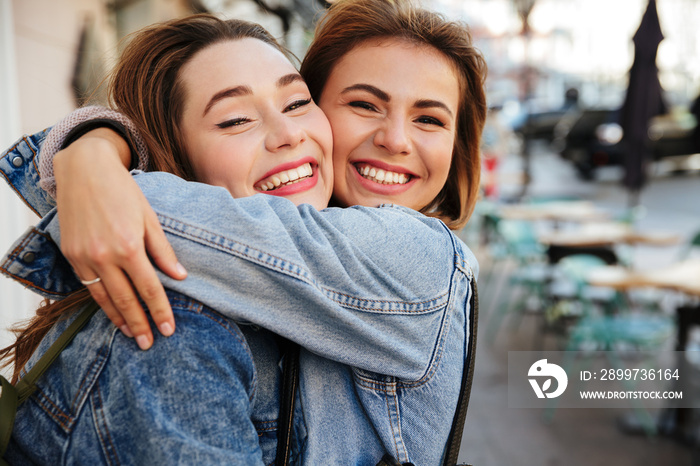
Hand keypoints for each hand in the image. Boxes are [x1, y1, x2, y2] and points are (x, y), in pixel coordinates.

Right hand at [53, 128, 186, 348]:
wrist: (84, 170)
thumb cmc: (123, 191)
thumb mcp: (149, 217)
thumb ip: (163, 250)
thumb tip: (180, 276)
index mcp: (129, 246)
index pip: (149, 288)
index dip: (160, 311)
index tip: (169, 329)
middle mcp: (104, 256)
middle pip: (126, 299)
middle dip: (140, 324)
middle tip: (151, 343)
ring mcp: (84, 257)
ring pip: (104, 298)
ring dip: (119, 319)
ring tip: (133, 336)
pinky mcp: (71, 255)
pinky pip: (88, 287)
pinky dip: (101, 302)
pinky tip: (112, 313)